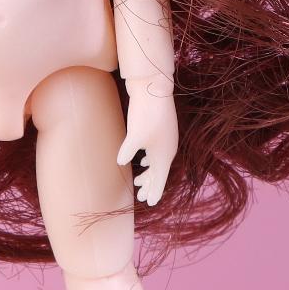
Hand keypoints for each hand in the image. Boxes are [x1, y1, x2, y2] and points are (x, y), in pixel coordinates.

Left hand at [116, 77, 178, 206]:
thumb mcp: (134, 135)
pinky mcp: (160, 128)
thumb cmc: (145, 113)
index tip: (150, 203)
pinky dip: (150, 158)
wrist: (153, 86)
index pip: (160, 179)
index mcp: (164, 154)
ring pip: (158, 161)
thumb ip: (127, 150)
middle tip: (141, 196)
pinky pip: (157, 150)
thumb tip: (120, 161)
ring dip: (149, 172)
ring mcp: (165, 137)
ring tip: (139, 180)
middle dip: (151, 185)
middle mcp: (168, 148)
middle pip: (159, 172)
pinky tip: (143, 158)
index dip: (155, 191)